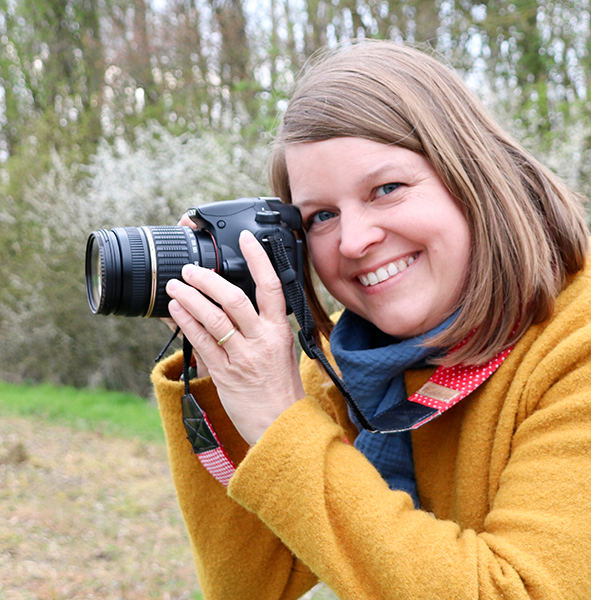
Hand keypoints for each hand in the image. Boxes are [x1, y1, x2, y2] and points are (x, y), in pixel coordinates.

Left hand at [165, 229, 305, 444]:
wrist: (280, 425)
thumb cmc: (279, 387)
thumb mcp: (281, 351)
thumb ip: (262, 327)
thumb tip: (236, 303)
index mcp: (279, 330)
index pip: (271, 286)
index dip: (258, 259)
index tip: (245, 238)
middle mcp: (263, 340)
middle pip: (234, 298)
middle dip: (208, 279)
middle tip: (190, 269)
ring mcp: (244, 357)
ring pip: (213, 318)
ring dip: (190, 297)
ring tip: (175, 285)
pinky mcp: (225, 374)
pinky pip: (202, 342)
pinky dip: (186, 322)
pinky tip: (175, 310)